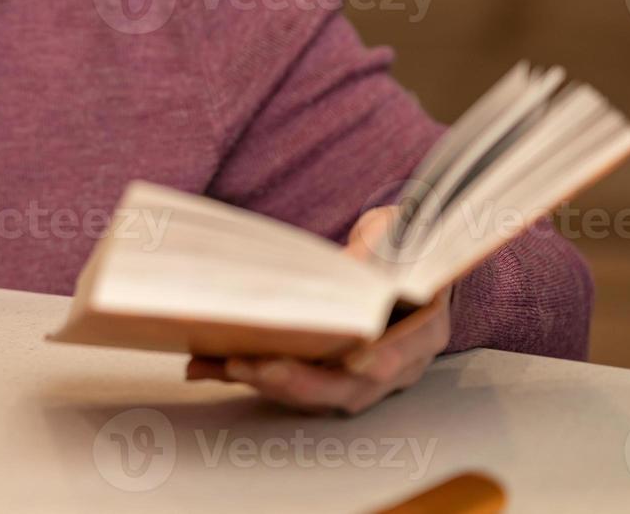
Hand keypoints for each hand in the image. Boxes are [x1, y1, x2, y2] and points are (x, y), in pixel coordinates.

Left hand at [184, 206, 451, 414]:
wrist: (399, 260)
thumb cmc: (400, 246)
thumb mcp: (396, 234)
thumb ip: (380, 247)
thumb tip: (350, 264)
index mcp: (424, 327)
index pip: (408, 350)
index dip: (385, 358)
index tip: (357, 362)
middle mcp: (395, 364)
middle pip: (350, 387)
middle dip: (300, 381)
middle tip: (254, 367)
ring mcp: (359, 377)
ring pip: (314, 395)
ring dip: (266, 383)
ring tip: (223, 364)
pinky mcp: (321, 376)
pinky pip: (283, 383)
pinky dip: (243, 375)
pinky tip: (205, 366)